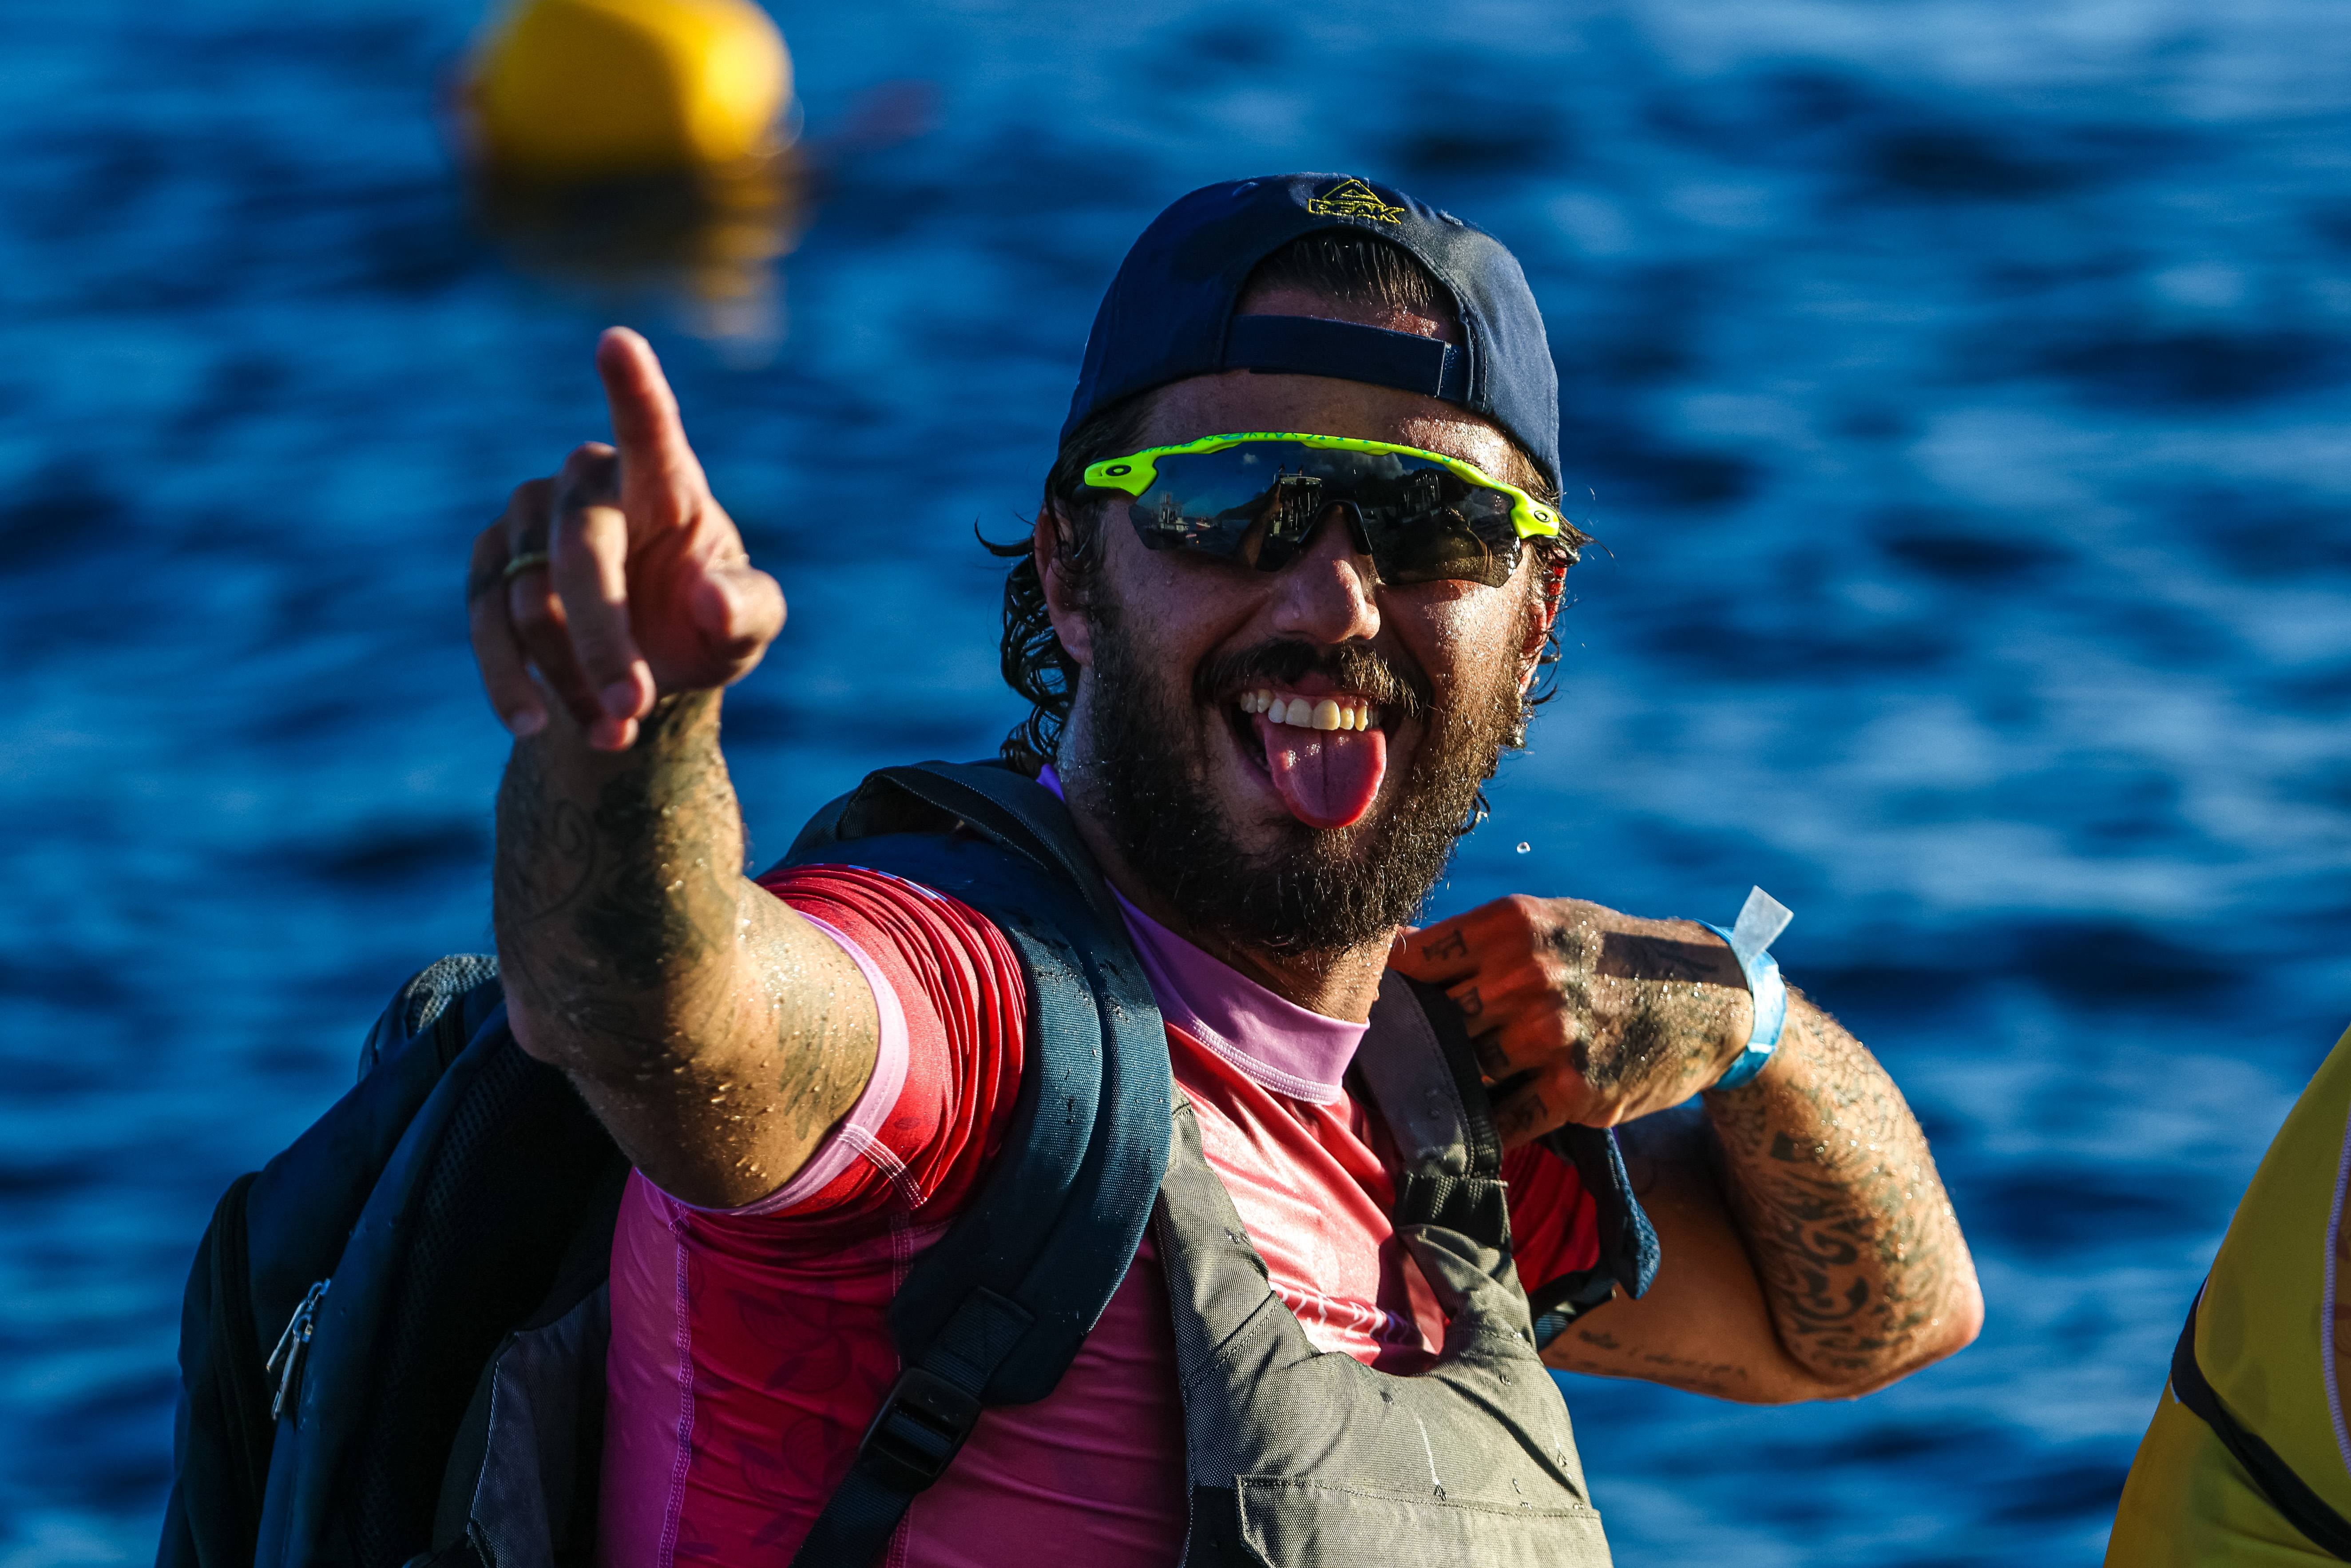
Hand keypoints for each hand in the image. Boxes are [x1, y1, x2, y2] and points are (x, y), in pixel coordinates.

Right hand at [467, 328, 785, 749]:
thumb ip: (747, 610)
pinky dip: (514, 683)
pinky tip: (537, 725)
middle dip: (605, 640)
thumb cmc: (707, 624)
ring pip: (530, 602)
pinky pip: (485, 624)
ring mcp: (528, 519)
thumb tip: (707, 598)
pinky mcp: (490, 566)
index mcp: (664, 479)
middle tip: (633, 708)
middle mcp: (586, 483)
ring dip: (571, 677)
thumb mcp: (747, 625)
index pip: (650, 428)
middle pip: (581, 553)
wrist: (649, 667)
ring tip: (615, 729)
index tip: (618, 342)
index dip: (634, 388)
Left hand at [1387, 895, 1756, 1145]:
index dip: (1385, 990)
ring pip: (1463, 1075)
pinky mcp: (1576, 1090)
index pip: (1413, 961)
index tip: (1373, 1011)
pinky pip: (1504, 1122)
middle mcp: (1528, 977)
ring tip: (1432, 1098)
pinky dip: (1484, 1131)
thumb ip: (1475, 940)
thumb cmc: (1611, 956)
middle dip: (1413, 1047)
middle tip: (1394, 1065)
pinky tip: (1474, 1128)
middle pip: (1432, 1023)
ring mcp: (1551, 1036)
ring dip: (1445, 1092)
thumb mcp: (1549, 922)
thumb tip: (1391, 952)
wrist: (1708, 999)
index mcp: (1512, 926)